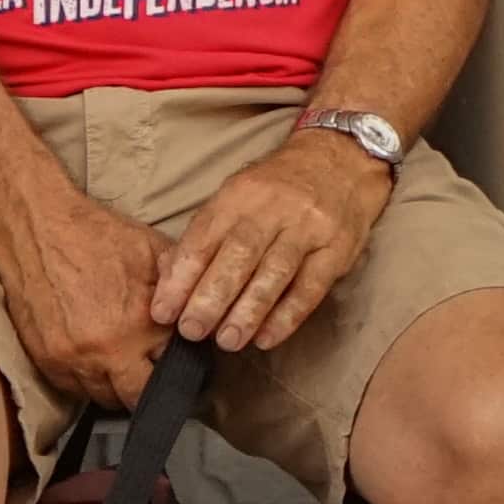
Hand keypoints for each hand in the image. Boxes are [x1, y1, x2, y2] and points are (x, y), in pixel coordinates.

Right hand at [7, 175, 181, 410]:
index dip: (181, 365)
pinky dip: (87, 380)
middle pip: (139, 399)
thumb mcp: (153, 251)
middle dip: (151, 387)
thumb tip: (202, 318)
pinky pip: (74, 390)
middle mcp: (105, 349)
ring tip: (121, 361)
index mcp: (139, 324)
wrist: (34, 224)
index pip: (176, 369)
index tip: (181, 360)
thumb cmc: (95, 234)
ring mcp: (71, 358)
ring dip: (117, 385)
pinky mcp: (45, 358)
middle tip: (152, 369)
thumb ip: (182, 288)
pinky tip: (94, 357)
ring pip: (105, 399)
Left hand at [155, 133, 389, 355]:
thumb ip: (205, 232)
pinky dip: (287, 315)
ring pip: (274, 273)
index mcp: (238, 195)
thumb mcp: (237, 195)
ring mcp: (307, 228)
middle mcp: (271, 209)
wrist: (340, 162)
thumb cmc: (276, 187)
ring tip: (227, 341)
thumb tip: (170, 276)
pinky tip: (267, 337)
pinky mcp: (338, 248)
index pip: (203, 238)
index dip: (181, 277)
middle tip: (191, 331)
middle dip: (211, 297)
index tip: (163, 311)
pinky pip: (311, 286)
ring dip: (248, 312)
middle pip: (238, 256)